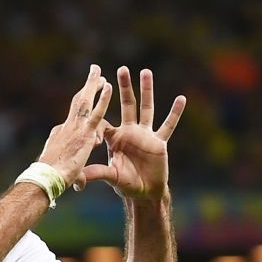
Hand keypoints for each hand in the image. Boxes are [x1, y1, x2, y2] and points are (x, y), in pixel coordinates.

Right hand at [37, 64, 111, 187]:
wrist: (47, 179)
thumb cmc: (52, 180)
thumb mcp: (67, 175)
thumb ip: (77, 176)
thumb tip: (81, 184)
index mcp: (60, 135)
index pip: (73, 120)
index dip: (81, 113)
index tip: (88, 109)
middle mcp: (66, 127)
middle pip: (77, 103)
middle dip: (86, 89)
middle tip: (94, 76)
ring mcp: (75, 128)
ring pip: (85, 101)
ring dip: (92, 85)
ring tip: (98, 72)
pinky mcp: (85, 133)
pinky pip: (96, 112)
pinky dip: (102, 98)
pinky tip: (108, 85)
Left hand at [80, 67, 185, 200]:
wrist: (145, 192)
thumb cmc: (126, 184)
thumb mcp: (111, 177)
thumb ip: (97, 173)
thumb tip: (80, 177)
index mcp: (115, 139)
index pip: (105, 121)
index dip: (100, 115)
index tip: (96, 104)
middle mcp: (130, 132)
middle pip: (127, 105)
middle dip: (124, 87)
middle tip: (122, 69)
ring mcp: (145, 135)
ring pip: (147, 108)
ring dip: (147, 91)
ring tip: (146, 72)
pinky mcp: (159, 142)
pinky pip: (168, 125)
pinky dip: (175, 113)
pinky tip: (181, 99)